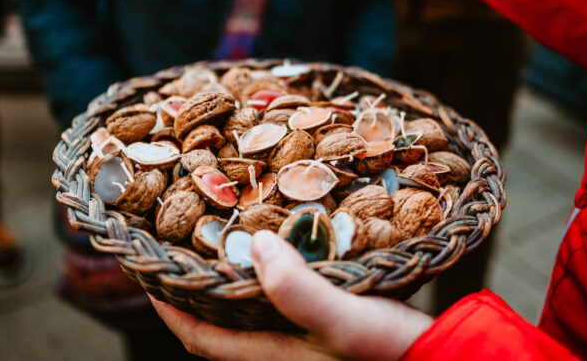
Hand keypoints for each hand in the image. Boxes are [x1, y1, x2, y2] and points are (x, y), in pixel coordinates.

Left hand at [152, 230, 432, 360]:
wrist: (441, 359)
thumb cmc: (391, 349)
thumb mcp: (345, 319)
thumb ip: (298, 290)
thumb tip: (253, 244)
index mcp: (272, 354)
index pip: (200, 337)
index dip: (167, 306)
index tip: (145, 269)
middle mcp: (280, 350)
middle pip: (219, 322)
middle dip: (195, 287)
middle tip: (180, 243)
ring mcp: (303, 339)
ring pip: (250, 310)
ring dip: (230, 279)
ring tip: (222, 238)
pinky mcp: (328, 323)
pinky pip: (281, 299)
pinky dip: (268, 275)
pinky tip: (281, 247)